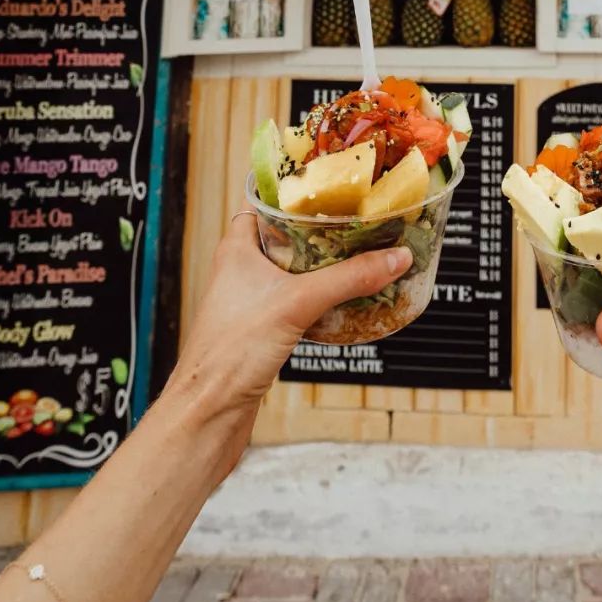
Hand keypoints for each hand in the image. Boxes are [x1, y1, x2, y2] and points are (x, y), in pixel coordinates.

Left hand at [162, 212, 410, 476]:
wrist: (208, 413)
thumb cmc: (227, 354)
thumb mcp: (298, 303)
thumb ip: (349, 277)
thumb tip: (394, 258)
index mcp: (237, 250)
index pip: (263, 204)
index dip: (294, 193)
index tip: (328, 187)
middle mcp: (241, 272)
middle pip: (287, 238)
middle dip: (322, 232)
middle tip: (356, 223)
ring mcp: (251, 302)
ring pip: (295, 273)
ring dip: (325, 267)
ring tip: (359, 257)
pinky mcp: (263, 331)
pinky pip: (299, 303)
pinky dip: (322, 299)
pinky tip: (346, 302)